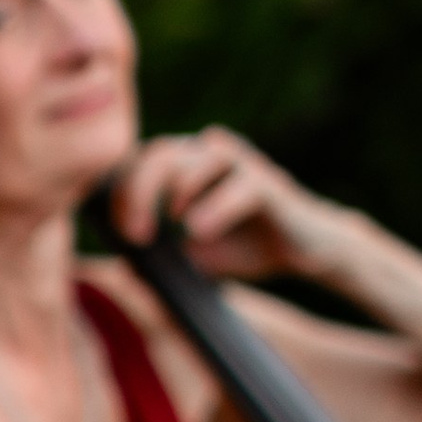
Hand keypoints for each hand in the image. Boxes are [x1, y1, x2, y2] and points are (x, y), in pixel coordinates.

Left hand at [108, 126, 351, 284]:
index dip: (121, 192)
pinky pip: (240, 185)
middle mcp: (208, 155)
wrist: (302, 251)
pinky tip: (199, 231)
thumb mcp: (192, 256)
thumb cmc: (242, 247)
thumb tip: (122, 268)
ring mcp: (241, 164)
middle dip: (140, 190)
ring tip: (172, 223)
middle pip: (160, 152)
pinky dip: (216, 207)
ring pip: (198, 157)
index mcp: (183, 166)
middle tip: (136, 233)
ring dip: (177, 189)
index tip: (119, 233)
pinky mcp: (268, 183)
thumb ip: (160, 255)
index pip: (138, 162)